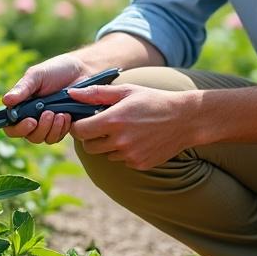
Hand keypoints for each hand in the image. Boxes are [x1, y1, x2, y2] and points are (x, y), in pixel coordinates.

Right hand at [2, 54, 91, 144]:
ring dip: (52, 129)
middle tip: (49, 113)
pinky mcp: (62, 127)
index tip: (30, 121)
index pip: (11, 126)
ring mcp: (48, 124)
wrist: (82, 71)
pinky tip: (67, 115)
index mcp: (22, 106)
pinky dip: (62, 129)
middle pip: (29, 136)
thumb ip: (22, 88)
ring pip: (44, 139)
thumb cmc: (56, 70)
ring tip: (61, 113)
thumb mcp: (37, 75)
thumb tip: (6, 101)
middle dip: (39, 128)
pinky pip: (58, 137)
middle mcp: (33, 117)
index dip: (18, 129)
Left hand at [67, 84, 195, 169]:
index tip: (84, 121)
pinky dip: (125, 152)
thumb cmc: (153, 100)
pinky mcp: (140, 164)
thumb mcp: (126, 91)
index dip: (78, 126)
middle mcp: (119, 141)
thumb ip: (96, 93)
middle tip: (104, 125)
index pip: (79, 131)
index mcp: (113, 121)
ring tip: (126, 130)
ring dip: (109, 145)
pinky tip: (138, 139)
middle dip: (91, 136)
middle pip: (88, 146)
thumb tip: (70, 92)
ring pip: (106, 154)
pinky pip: (122, 160)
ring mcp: (130, 155)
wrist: (185, 119)